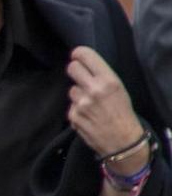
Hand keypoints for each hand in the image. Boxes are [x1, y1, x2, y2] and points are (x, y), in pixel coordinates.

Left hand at [67, 47, 146, 161]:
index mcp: (108, 80)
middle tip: (82, 77)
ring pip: (71, 89)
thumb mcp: (120, 90)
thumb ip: (102, 77)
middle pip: (72, 68)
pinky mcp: (73, 115)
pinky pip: (71, 106)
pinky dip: (77, 110)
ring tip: (91, 104)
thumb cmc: (123, 114)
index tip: (77, 55)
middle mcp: (93, 89)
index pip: (85, 56)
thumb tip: (84, 65)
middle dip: (75, 71)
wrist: (123, 141)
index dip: (78, 54)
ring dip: (78, 95)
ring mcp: (82, 103)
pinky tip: (89, 117)